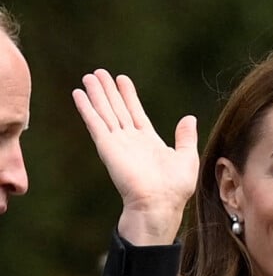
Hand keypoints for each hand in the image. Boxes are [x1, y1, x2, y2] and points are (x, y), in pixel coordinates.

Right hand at [73, 69, 198, 244]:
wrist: (159, 203)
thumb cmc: (175, 188)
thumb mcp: (187, 158)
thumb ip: (185, 137)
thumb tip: (189, 118)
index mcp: (150, 142)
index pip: (136, 113)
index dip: (129, 96)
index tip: (122, 80)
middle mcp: (132, 141)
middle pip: (118, 109)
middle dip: (109, 91)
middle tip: (100, 72)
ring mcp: (118, 143)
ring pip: (105, 112)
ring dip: (97, 94)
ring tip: (89, 77)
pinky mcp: (107, 147)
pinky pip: (95, 123)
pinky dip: (87, 108)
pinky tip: (79, 94)